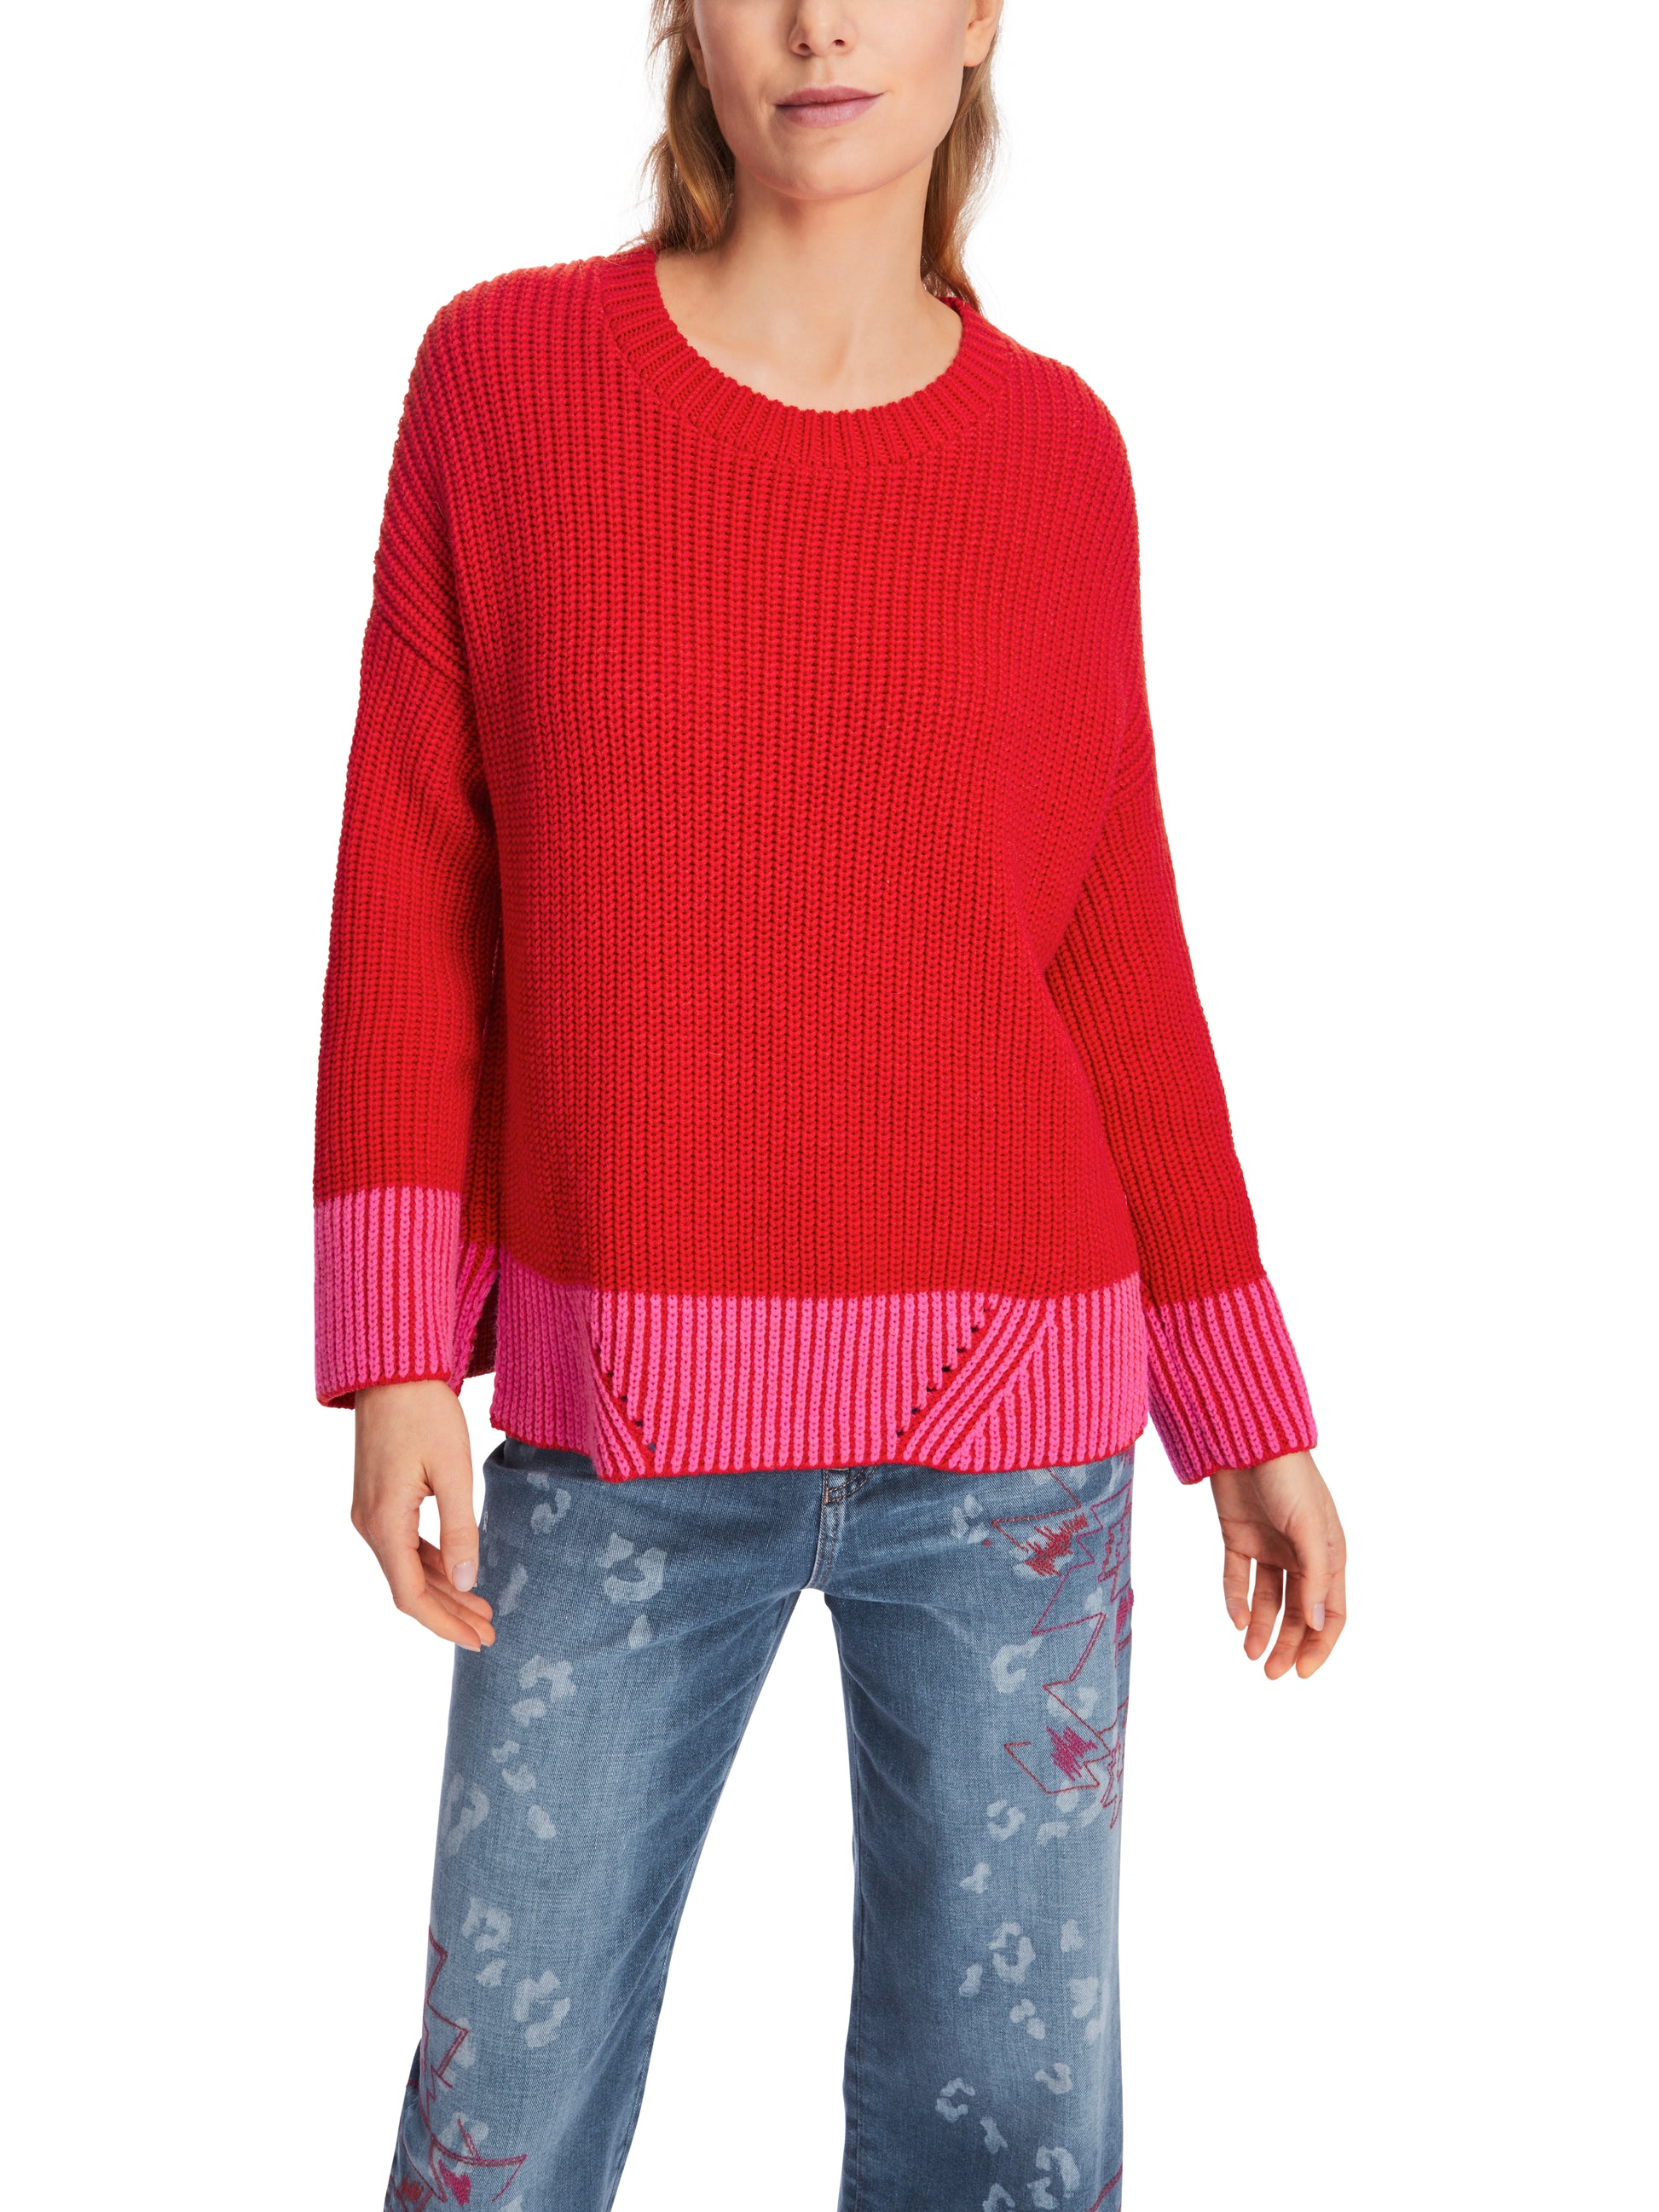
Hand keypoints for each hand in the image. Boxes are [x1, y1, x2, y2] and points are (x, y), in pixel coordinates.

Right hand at [350, 1380, 496, 1651]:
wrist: (393, 1369)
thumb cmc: (425, 1413)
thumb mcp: (453, 1471)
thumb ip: (460, 1530)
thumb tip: (468, 1583)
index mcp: (384, 1523)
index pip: (411, 1595)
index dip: (444, 1623)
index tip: (478, 1641)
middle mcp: (369, 1524)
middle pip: (409, 1587)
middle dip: (450, 1613)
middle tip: (490, 1633)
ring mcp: (370, 1512)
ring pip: (407, 1568)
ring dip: (444, 1590)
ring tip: (484, 1609)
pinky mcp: (378, 1499)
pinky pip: (405, 1545)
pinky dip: (433, 1564)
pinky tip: (461, 1573)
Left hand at [1210, 1450, 1345, 1678]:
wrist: (1245, 1439)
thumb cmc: (1289, 1478)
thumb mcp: (1310, 1529)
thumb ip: (1315, 1578)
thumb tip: (1319, 1626)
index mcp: (1329, 1554)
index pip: (1332, 1612)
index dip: (1322, 1644)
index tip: (1304, 1673)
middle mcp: (1301, 1555)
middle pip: (1299, 1613)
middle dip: (1288, 1644)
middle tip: (1270, 1673)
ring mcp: (1269, 1547)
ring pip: (1269, 1601)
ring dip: (1262, 1630)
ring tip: (1250, 1656)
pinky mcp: (1238, 1538)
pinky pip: (1238, 1579)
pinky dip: (1237, 1601)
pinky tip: (1236, 1620)